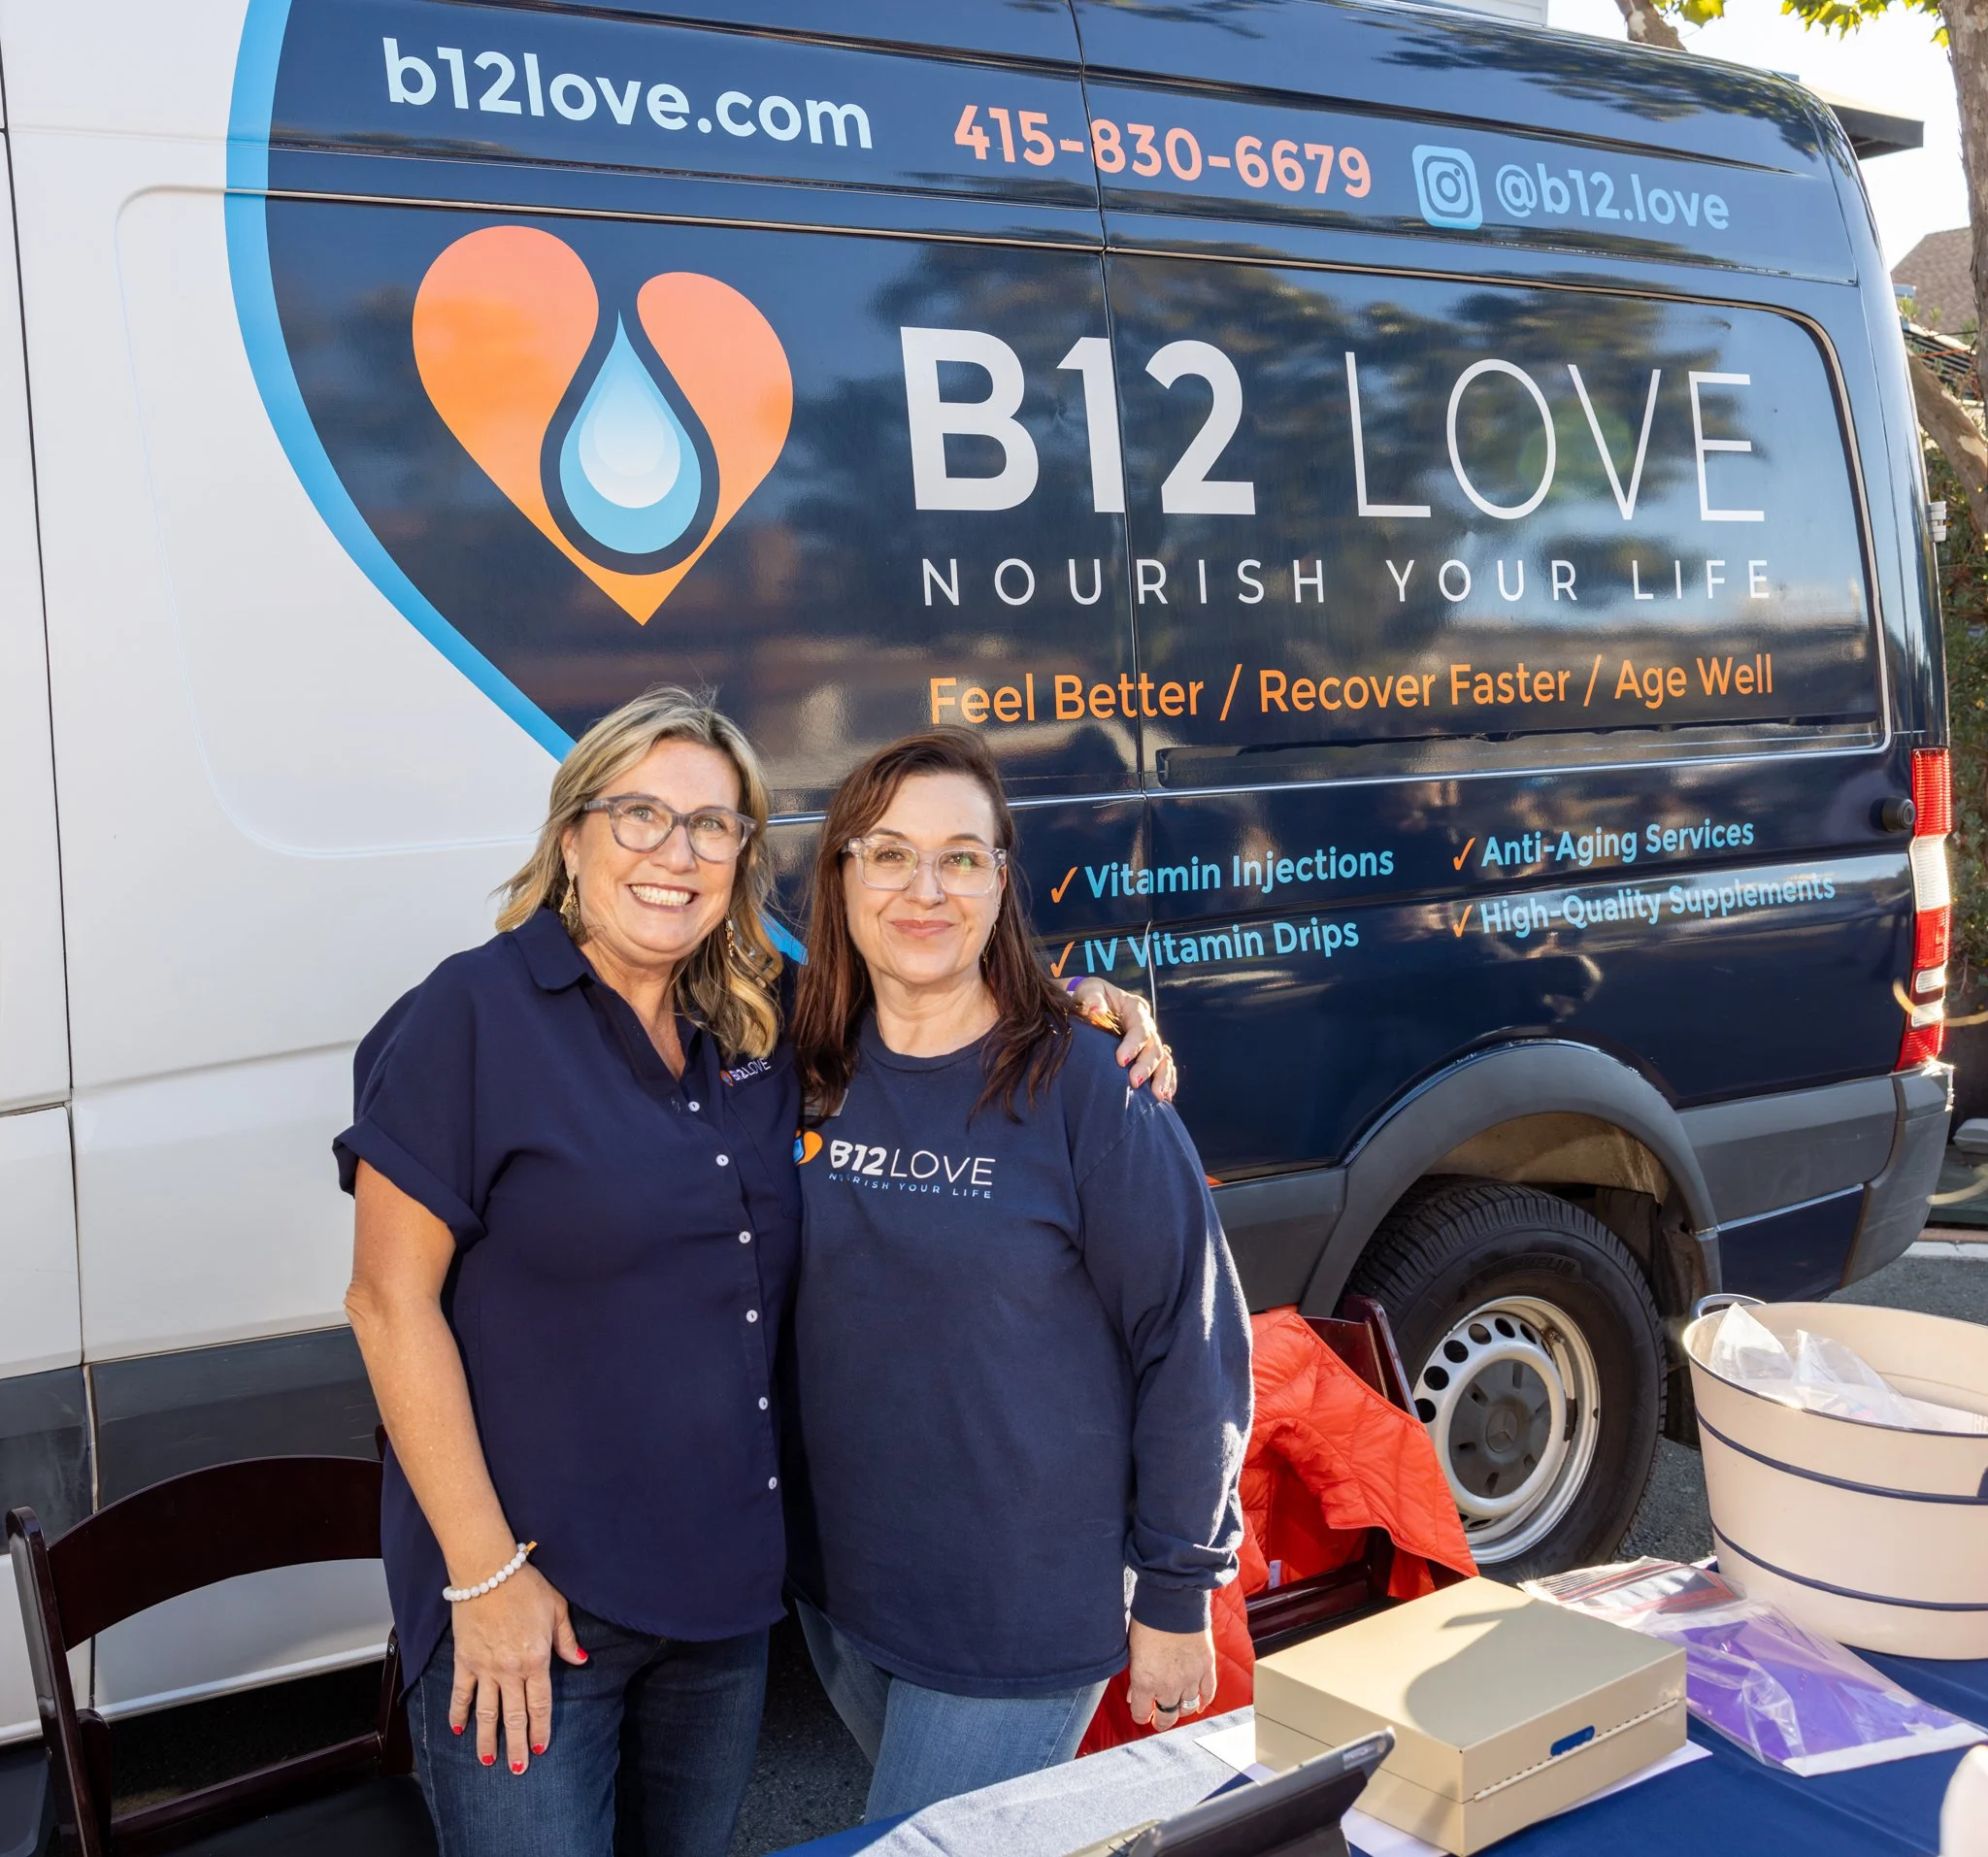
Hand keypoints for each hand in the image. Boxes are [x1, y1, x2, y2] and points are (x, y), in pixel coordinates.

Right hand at [448, 1563, 586, 1773]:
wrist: (488, 1571)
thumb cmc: (526, 1586)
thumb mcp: (556, 1608)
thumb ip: (567, 1639)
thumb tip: (581, 1660)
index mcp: (536, 1659)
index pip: (539, 1704)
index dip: (540, 1729)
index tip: (541, 1749)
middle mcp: (509, 1670)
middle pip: (513, 1716)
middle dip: (516, 1745)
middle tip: (517, 1769)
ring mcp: (484, 1667)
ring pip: (486, 1712)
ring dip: (487, 1738)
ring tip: (488, 1761)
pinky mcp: (464, 1660)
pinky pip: (461, 1692)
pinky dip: (458, 1712)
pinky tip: (457, 1729)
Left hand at [1070, 979, 1176, 1101]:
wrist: (1089, 1006)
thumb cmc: (1089, 997)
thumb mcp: (1089, 990)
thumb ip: (1092, 998)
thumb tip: (1095, 1010)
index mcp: (1135, 1009)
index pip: (1139, 1028)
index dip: (1133, 1044)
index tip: (1121, 1060)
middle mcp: (1146, 1026)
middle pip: (1154, 1046)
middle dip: (1147, 1066)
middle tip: (1135, 1082)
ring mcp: (1149, 1041)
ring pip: (1163, 1059)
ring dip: (1162, 1077)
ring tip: (1157, 1096)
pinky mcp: (1147, 1055)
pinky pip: (1163, 1067)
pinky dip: (1167, 1081)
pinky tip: (1166, 1097)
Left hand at [1126, 1617, 1216, 1732]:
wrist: (1172, 1600)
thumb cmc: (1147, 1621)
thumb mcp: (1132, 1649)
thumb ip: (1133, 1676)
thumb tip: (1132, 1694)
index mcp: (1144, 1681)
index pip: (1140, 1713)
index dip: (1139, 1715)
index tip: (1141, 1712)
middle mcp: (1167, 1686)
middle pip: (1166, 1717)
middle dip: (1160, 1721)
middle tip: (1158, 1719)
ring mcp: (1189, 1679)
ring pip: (1187, 1708)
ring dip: (1181, 1710)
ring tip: (1177, 1708)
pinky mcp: (1206, 1668)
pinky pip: (1208, 1694)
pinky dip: (1203, 1701)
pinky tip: (1198, 1704)